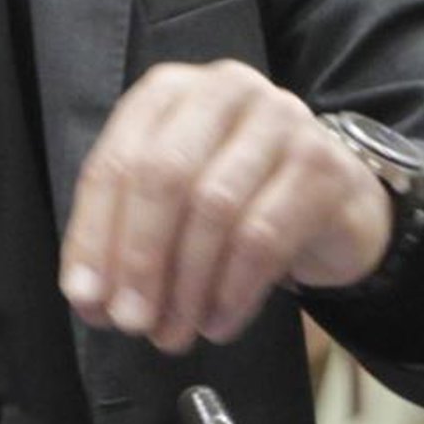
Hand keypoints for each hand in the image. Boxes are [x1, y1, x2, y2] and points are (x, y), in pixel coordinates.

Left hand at [59, 62, 391, 354]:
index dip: (94, 235)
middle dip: (140, 259)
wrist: (336, 200)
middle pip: (164, 176)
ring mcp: (280, 120)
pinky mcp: (322, 164)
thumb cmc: (239, 196)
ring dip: (186, 285)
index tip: (87, 299)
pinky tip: (217, 324)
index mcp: (170, 91)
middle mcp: (224, 90)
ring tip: (174, 332)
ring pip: (214, 208)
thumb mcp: (174, 203)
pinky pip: (265, 236)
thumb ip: (124, 238)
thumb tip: (89, 298)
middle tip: (131, 321)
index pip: (116, 162)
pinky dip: (232, 291)